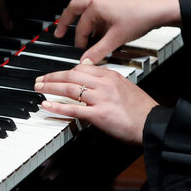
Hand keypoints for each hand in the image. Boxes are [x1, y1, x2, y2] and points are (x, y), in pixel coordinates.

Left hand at [34, 63, 158, 144]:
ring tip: (39, 89)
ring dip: (50, 88)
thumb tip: (93, 74)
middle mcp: (104, 84)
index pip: (82, 67)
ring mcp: (101, 99)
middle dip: (52, 77)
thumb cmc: (141, 109)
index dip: (65, 71)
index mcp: (111, 76)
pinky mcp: (99, 115)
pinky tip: (47, 104)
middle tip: (40, 80)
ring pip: (70, 89)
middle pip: (72, 75)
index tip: (56, 75)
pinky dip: (57, 106)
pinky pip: (73, 108)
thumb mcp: (125, 87)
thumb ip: (108, 80)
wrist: (152, 123)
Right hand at [54, 0, 181, 63]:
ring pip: (91, 7)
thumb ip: (98, 51)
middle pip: (75, 8)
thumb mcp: (116, 39)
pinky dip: (100, 17)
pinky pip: (103, 6)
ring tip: (89, 35)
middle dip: (66, 21)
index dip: (79, 40)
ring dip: (87, 21)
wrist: (161, 8)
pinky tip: (106, 27)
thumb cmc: (141, 18)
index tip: (80, 50)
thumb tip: (86, 61)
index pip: (81, 26)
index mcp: (96, 5)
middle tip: (60, 32)